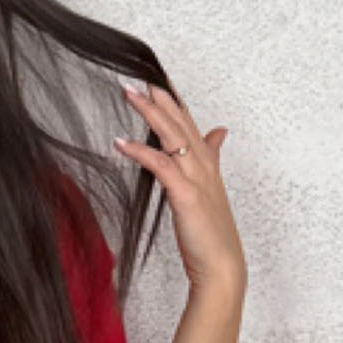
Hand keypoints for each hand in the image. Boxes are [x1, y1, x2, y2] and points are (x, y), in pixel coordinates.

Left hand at [114, 82, 246, 293]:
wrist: (222, 267)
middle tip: (140, 75)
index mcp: (207, 165)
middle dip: (161, 98)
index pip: (190, 124)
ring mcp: (197, 180)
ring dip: (150, 113)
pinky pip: (161, 166)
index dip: (174, 102)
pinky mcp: (187, 196)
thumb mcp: (210, 190)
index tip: (159, 80)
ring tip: (129, 94)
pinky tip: (120, 142)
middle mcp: (204, 167)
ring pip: (172, 137)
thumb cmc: (211, 235)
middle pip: (181, 123)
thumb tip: (219, 133)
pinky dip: (141, 151)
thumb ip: (212, 157)